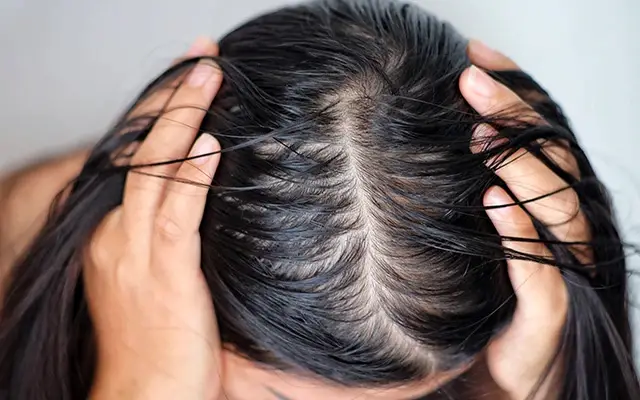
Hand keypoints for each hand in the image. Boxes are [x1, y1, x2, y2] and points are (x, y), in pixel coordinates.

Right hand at [86, 37, 222, 399]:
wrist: (145, 395)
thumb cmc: (161, 342)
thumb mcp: (160, 279)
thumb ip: (173, 236)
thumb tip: (206, 198)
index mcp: (114, 235)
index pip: (135, 160)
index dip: (161, 118)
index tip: (186, 84)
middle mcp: (116, 234)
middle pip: (141, 152)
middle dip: (171, 101)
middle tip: (200, 60)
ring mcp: (134, 250)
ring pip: (155, 170)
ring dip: (183, 119)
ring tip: (208, 77)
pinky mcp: (161, 271)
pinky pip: (175, 213)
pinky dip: (191, 175)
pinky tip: (209, 144)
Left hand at [461, 41, 589, 398]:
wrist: (489, 379)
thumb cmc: (471, 299)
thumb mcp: (459, 235)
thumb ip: (450, 189)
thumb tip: (400, 135)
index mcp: (536, 204)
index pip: (533, 134)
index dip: (511, 90)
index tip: (472, 53)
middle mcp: (556, 228)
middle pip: (548, 157)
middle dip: (512, 113)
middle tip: (470, 77)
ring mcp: (559, 269)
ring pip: (558, 206)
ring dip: (520, 165)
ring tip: (479, 131)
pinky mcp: (550, 315)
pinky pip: (543, 271)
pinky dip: (521, 233)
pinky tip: (493, 202)